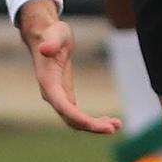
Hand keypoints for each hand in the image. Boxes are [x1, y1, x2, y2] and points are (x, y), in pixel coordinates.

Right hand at [17, 0, 120, 136]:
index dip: (80, 118)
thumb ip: (51, 43)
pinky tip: (109, 120)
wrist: (46, 35)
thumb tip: (44, 49)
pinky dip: (93, 120)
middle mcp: (51, 94)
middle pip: (70, 119)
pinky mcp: (65, 96)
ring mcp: (58, 97)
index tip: (96, 125)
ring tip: (117, 125)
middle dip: (91, 126)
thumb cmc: (52, 33)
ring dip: (94, 125)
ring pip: (75, 120)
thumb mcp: (55, 33)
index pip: (63, 107)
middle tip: (114, 128)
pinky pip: (78, 115)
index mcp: (48, 83)